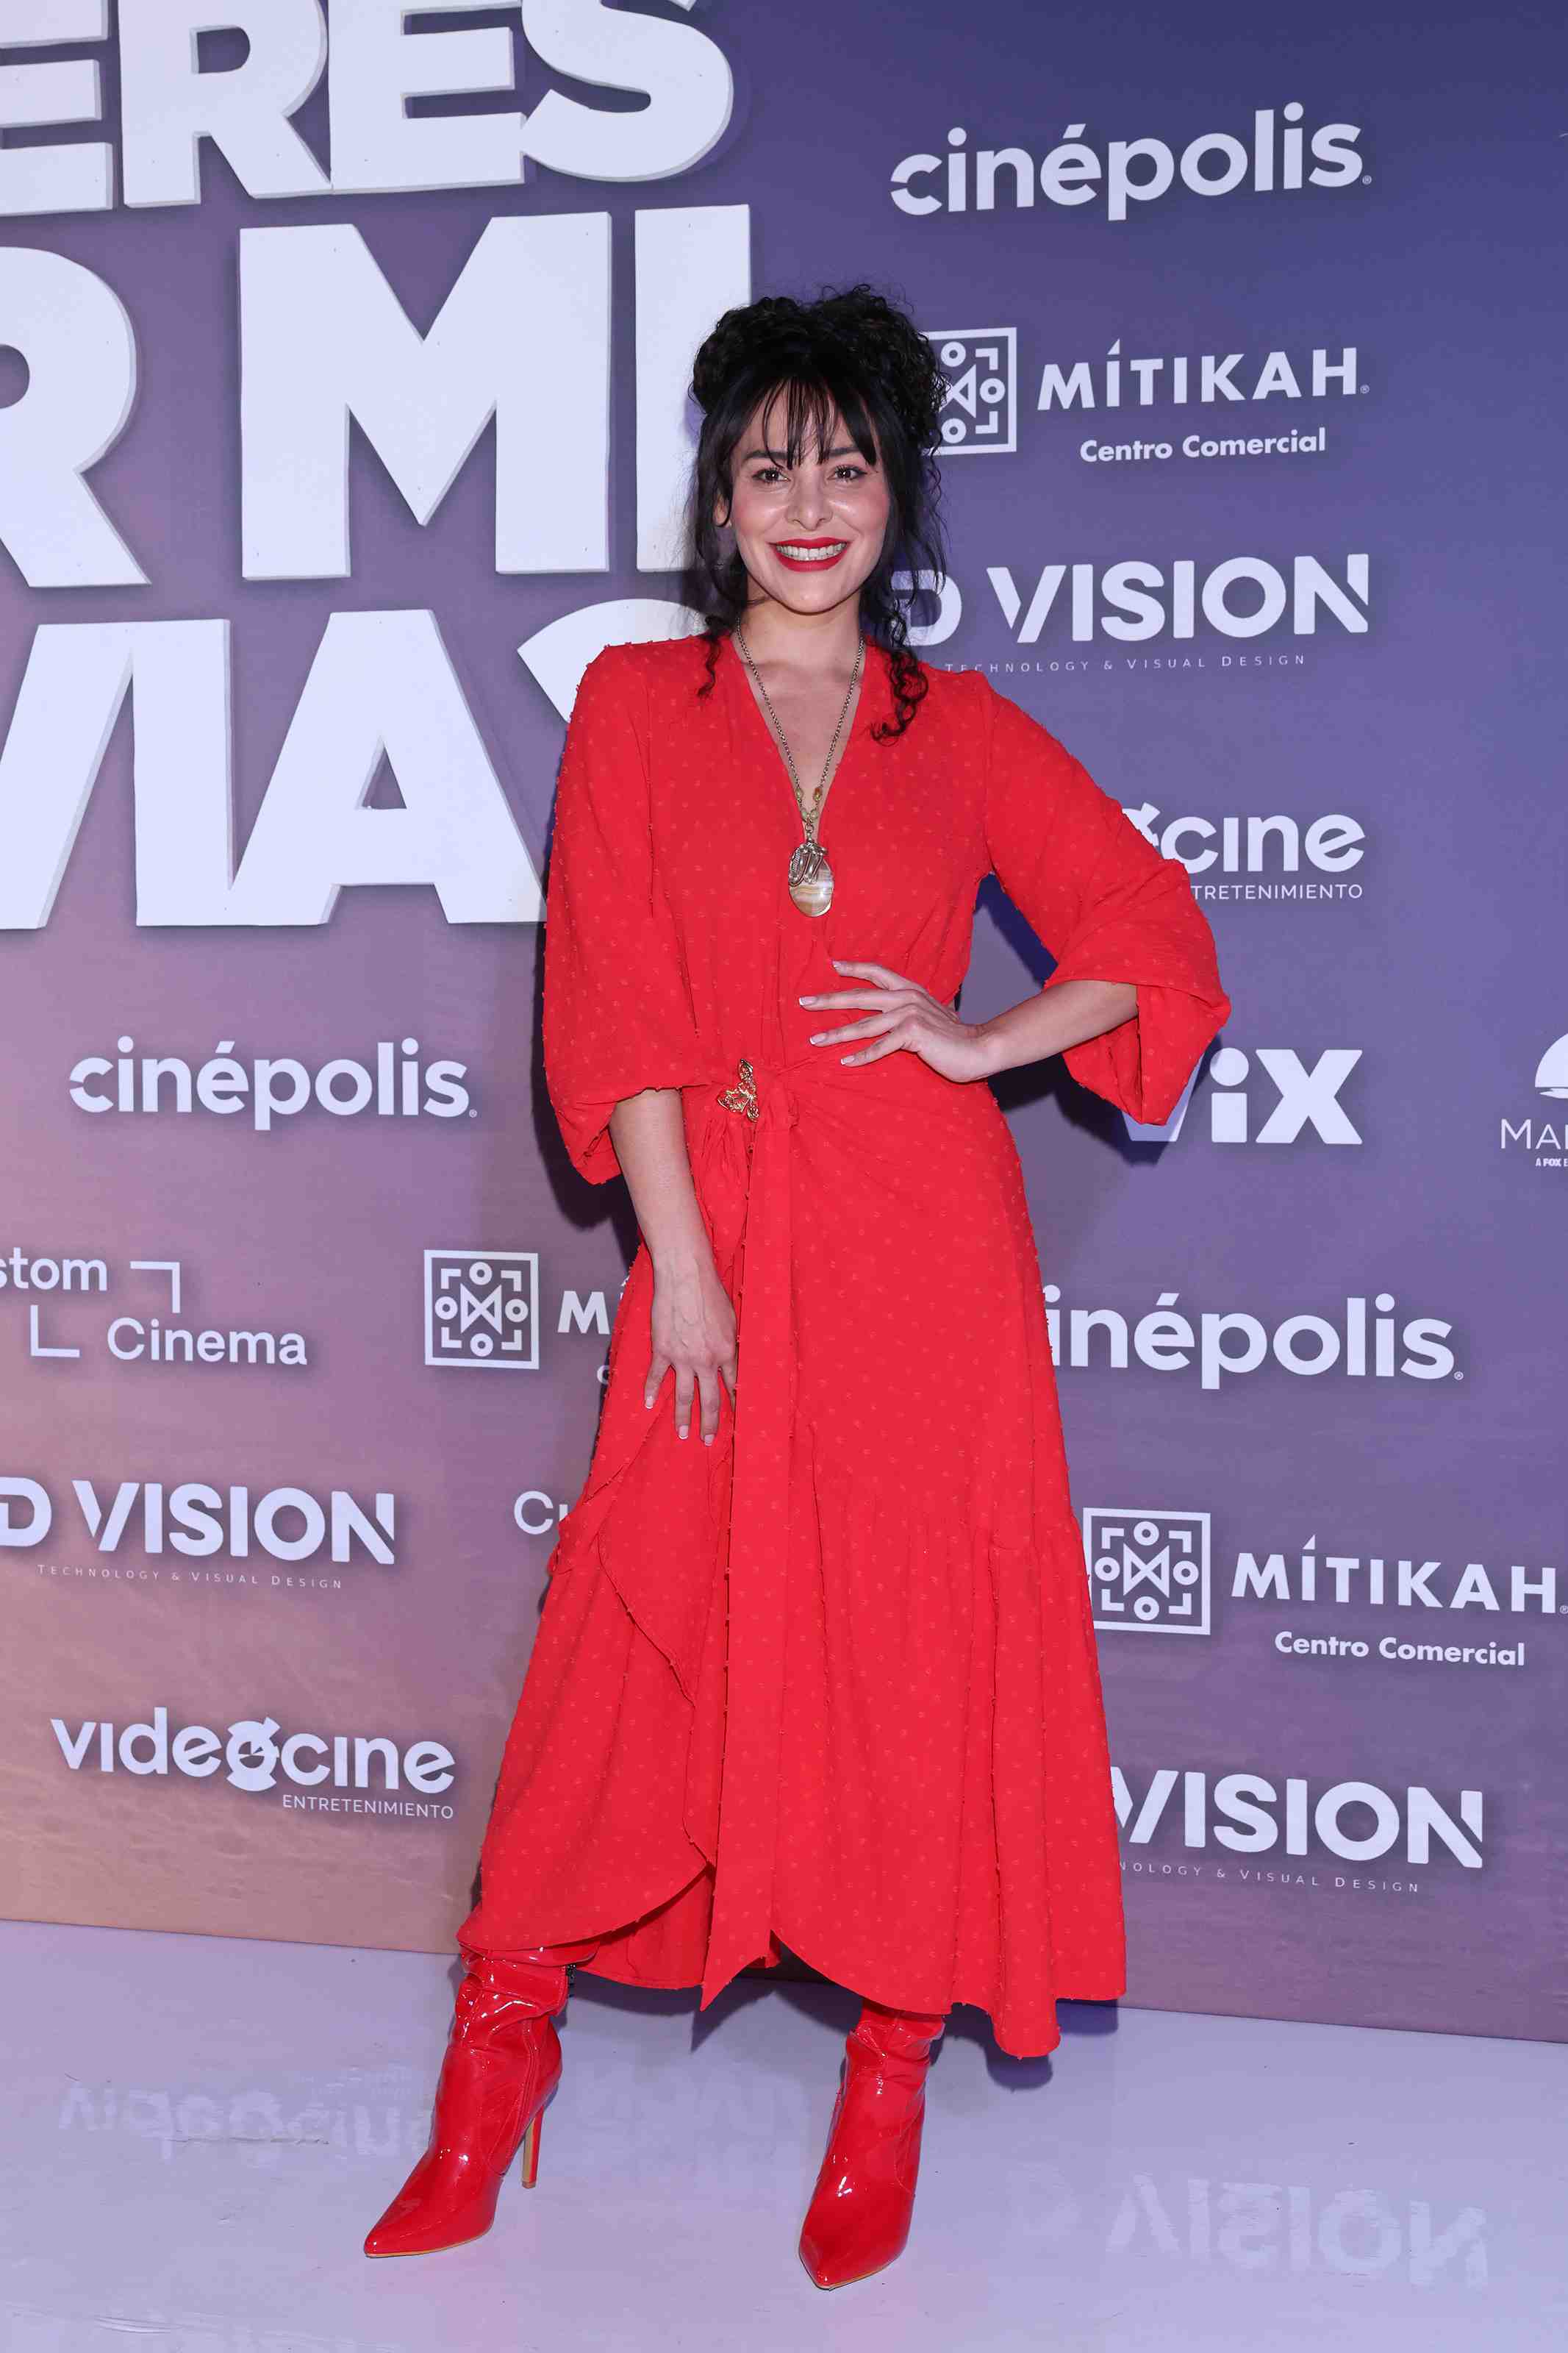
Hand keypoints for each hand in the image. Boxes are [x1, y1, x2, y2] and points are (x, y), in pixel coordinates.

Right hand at [644, 1251, 737, 1442]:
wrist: (686, 1278)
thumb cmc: (711, 1292)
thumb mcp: (732, 1319)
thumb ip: (731, 1342)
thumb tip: (733, 1356)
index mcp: (726, 1352)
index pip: (733, 1385)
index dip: (735, 1403)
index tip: (736, 1420)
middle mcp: (706, 1360)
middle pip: (710, 1399)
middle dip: (710, 1423)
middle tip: (708, 1440)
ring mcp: (683, 1357)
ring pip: (685, 1395)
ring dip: (684, 1417)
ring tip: (682, 1434)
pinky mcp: (662, 1350)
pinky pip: (657, 1376)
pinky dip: (652, 1391)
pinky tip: (649, 1404)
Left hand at [800, 959, 995, 1082]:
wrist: (980, 1048)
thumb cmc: (954, 1037)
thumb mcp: (930, 1016)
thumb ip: (911, 1011)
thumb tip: (895, 1015)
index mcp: (910, 990)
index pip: (876, 973)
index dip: (853, 968)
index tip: (831, 966)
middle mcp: (907, 998)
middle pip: (860, 996)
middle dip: (829, 1000)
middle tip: (804, 1003)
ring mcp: (909, 1015)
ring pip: (864, 1025)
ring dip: (837, 1033)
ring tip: (815, 1040)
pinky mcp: (913, 1035)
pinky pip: (881, 1047)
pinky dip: (862, 1056)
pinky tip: (845, 1061)